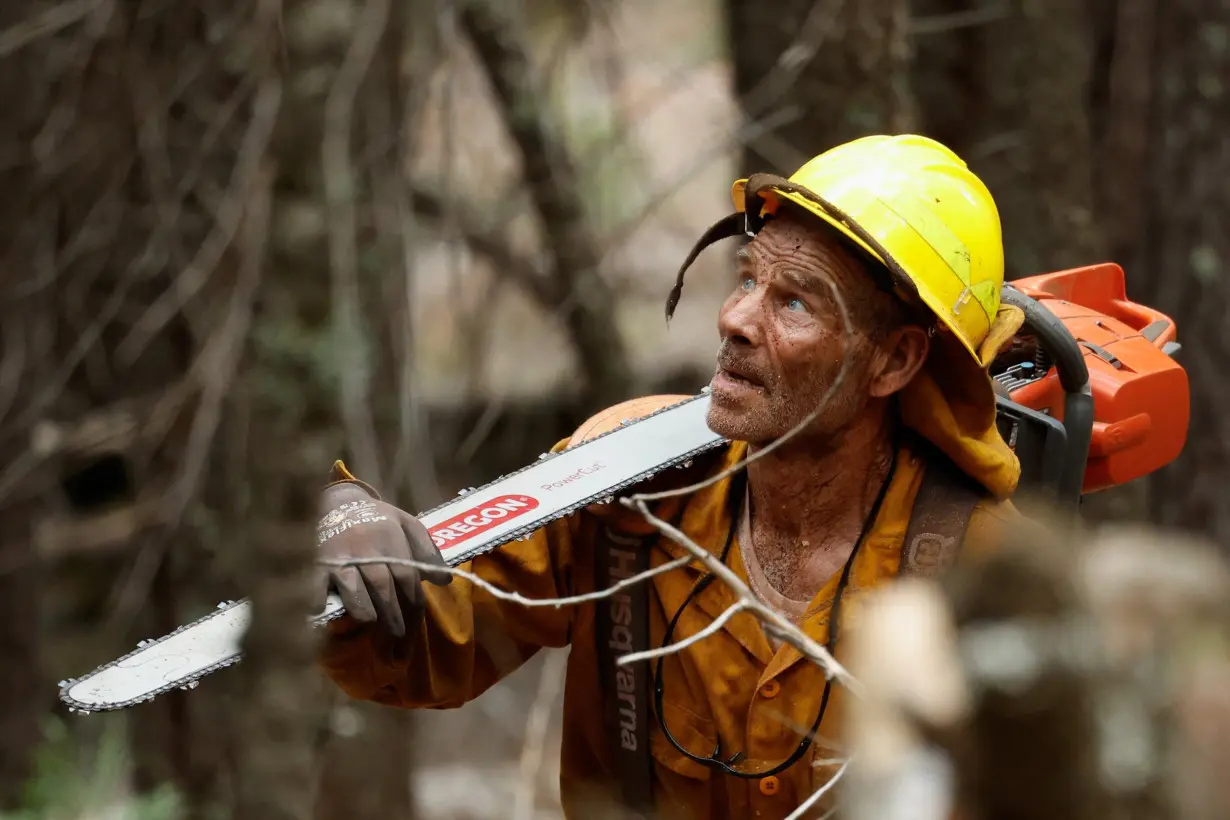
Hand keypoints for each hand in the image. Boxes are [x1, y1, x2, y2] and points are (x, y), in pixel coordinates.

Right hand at [316, 479, 450, 637]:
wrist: (337, 500)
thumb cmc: (377, 518)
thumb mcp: (407, 524)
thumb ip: (427, 550)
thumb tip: (446, 581)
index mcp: (390, 539)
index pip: (406, 575)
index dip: (413, 597)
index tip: (417, 615)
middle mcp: (365, 550)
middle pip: (382, 586)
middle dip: (392, 613)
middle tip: (399, 634)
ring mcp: (338, 557)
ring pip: (352, 588)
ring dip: (362, 608)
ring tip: (369, 622)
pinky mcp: (315, 561)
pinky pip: (315, 584)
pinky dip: (318, 598)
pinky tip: (323, 610)